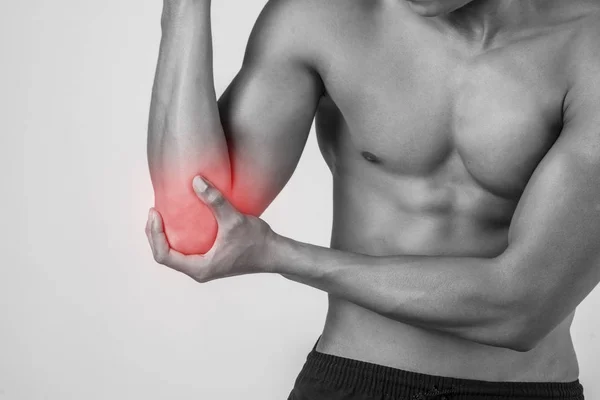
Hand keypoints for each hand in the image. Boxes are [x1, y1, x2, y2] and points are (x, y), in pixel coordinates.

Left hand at [145, 176, 276, 282]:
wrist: (275, 253)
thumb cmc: (257, 241)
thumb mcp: (234, 219)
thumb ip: (215, 201)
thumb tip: (196, 180)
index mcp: (199, 268)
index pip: (164, 255)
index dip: (154, 235)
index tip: (155, 213)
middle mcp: (199, 270)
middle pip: (165, 255)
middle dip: (155, 234)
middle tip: (154, 211)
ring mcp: (205, 266)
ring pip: (175, 254)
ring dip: (165, 236)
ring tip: (162, 214)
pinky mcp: (211, 259)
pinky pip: (186, 250)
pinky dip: (179, 236)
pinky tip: (182, 219)